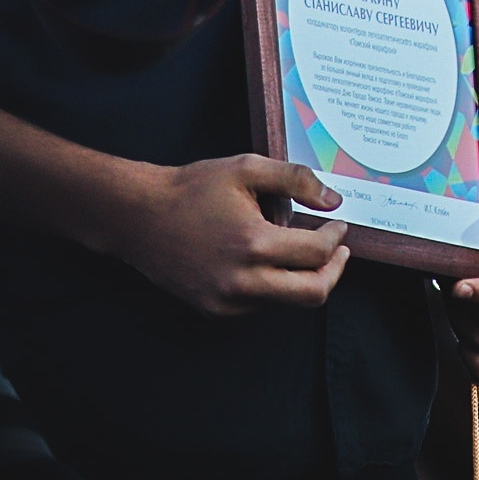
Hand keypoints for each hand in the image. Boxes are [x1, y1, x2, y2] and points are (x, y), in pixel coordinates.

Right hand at [113, 154, 349, 315]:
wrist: (139, 216)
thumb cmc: (191, 189)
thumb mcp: (247, 168)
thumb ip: (296, 180)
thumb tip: (333, 200)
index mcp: (253, 244)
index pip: (317, 254)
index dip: (336, 238)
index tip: (337, 226)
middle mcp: (242, 282)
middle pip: (312, 294)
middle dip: (334, 271)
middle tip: (338, 251)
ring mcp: (227, 302)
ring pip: (287, 302)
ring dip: (302, 278)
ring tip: (295, 248)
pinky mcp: (214, 311)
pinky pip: (261, 305)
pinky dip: (274, 285)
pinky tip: (265, 260)